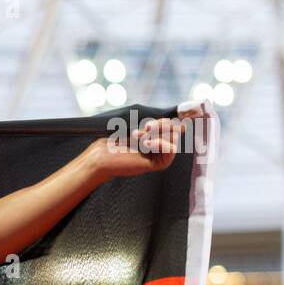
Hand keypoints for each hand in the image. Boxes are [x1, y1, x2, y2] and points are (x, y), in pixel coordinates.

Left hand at [87, 101, 213, 179]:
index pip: (172, 125)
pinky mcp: (159, 164)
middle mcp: (159, 147)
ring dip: (156, 133)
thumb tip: (181, 122)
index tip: (157, 120)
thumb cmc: (114, 139)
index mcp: (155, 136)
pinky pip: (171, 149)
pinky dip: (160, 143)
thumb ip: (157, 124)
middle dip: (160, 124)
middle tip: (144, 127)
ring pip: (173, 138)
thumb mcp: (137, 125)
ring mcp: (160, 156)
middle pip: (174, 129)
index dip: (168, 120)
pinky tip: (146, 143)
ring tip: (138, 136)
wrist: (102, 154)